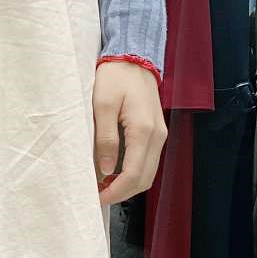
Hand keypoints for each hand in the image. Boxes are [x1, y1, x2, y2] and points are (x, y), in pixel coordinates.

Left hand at [92, 61, 166, 205]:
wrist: (133, 59)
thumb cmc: (115, 78)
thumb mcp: (102, 105)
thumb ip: (105, 139)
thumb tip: (106, 170)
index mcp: (144, 130)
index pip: (134, 175)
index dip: (115, 192)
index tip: (97, 198)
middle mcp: (157, 136)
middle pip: (144, 180)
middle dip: (121, 193)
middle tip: (97, 196)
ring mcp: (159, 135)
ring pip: (147, 174)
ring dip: (127, 185)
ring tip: (102, 187)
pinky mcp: (156, 134)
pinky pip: (147, 162)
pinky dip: (132, 173)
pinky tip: (113, 173)